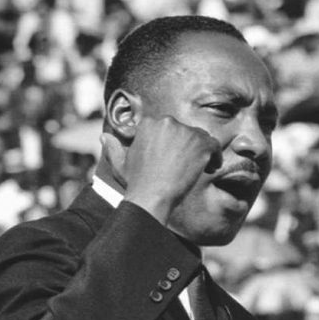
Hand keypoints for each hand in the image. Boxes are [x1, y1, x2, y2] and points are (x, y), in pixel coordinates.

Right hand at [102, 116, 220, 223]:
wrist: (152, 196)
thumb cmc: (136, 183)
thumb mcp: (120, 164)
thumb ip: (114, 148)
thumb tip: (103, 136)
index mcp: (149, 123)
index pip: (168, 127)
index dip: (173, 142)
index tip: (174, 156)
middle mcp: (168, 122)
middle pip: (186, 130)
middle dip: (188, 145)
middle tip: (188, 164)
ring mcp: (186, 132)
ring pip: (201, 137)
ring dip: (202, 151)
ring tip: (200, 167)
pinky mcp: (201, 144)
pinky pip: (215, 145)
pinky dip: (215, 157)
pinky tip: (210, 168)